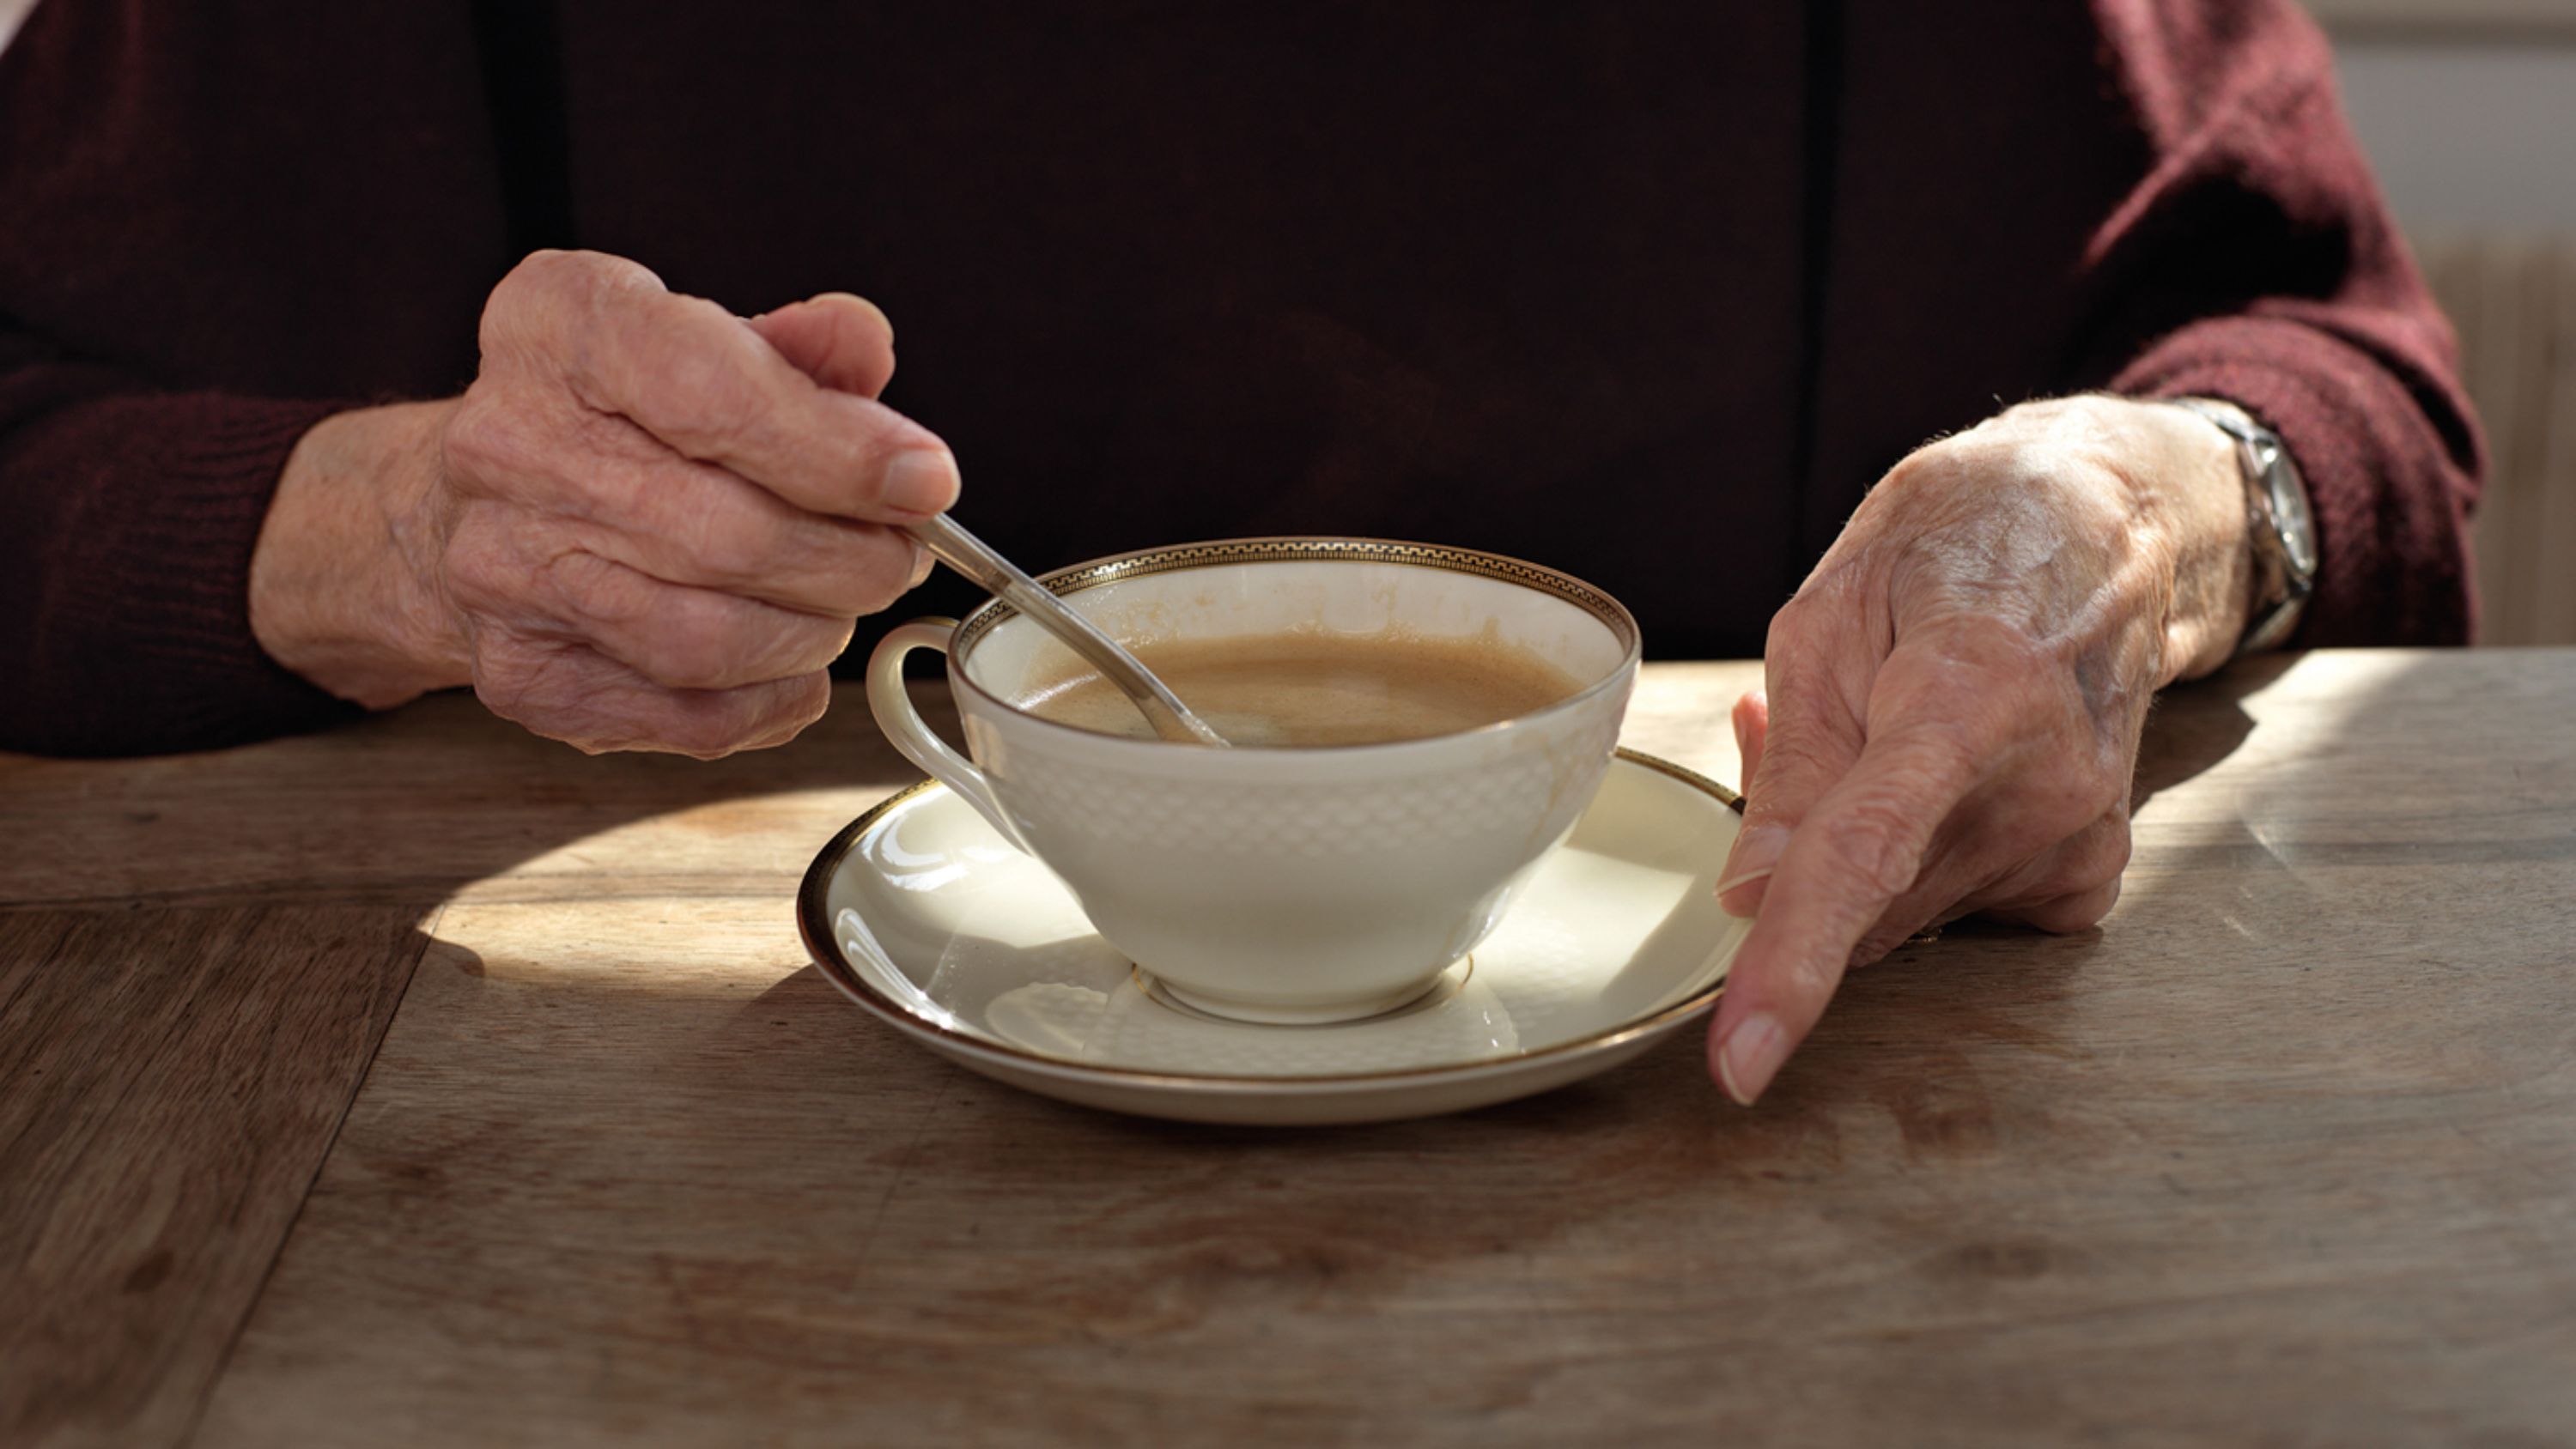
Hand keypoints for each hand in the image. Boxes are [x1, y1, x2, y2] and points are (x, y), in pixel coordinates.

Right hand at [249, 249, 953, 755]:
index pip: (716, 395)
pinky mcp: (522, 676)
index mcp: (560, 326)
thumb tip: (862, 349)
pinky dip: (772, 699)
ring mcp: (501, 571)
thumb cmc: (619, 418)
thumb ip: (800, 350)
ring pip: (709, 637)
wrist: (470, 505)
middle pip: (729, 532)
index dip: (842, 451)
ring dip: (815, 629)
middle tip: (900, 553)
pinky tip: (793, 661)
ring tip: (843, 599)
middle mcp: (507, 446)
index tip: (926, 479)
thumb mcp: (705, 341)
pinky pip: (688, 714)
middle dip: (852, 556)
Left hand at [1706, 395, 2256, 1102]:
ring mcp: (2079, 841)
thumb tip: (1748, 898)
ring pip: (1897, 914)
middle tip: (1789, 728)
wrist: (2105, 525)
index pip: (1863, 861)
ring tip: (1877, 724)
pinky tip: (1925, 778)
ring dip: (1853, 849)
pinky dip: (1910, 865)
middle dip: (1797, 848)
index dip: (1792, 966)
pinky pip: (1950, 911)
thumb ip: (1794, 767)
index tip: (1740, 1062)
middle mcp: (2043, 789)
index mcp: (1969, 700)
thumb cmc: (1956, 546)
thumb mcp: (1831, 618)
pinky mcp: (2088, 878)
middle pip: (1863, 900)